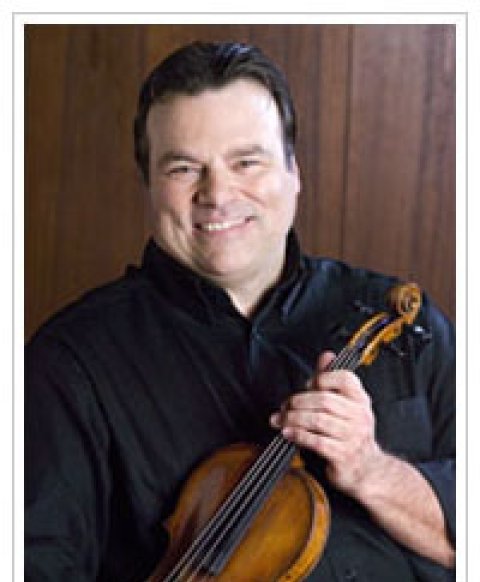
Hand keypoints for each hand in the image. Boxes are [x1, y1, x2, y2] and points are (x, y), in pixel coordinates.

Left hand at [270, 351, 382, 497]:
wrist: (369, 470)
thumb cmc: (352, 435)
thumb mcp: (347, 406)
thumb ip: (332, 381)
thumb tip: (326, 356)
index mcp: (361, 400)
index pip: (345, 379)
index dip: (322, 378)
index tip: (307, 386)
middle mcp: (360, 416)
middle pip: (324, 400)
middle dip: (298, 401)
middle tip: (285, 406)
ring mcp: (353, 437)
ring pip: (318, 420)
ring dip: (294, 418)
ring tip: (281, 420)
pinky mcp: (343, 456)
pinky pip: (316, 441)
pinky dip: (298, 435)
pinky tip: (288, 433)